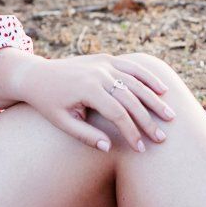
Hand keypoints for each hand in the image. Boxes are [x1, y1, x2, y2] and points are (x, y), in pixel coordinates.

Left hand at [11, 53, 176, 151]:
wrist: (36, 75)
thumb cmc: (48, 103)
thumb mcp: (62, 122)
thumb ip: (85, 135)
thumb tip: (108, 148)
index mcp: (87, 88)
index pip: (118, 113)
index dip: (131, 132)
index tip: (140, 148)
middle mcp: (98, 73)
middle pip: (131, 98)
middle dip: (147, 120)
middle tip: (161, 138)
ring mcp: (103, 63)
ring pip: (136, 81)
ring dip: (154, 99)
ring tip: (170, 116)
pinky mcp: (105, 58)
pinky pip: (131, 66)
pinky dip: (148, 76)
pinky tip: (163, 89)